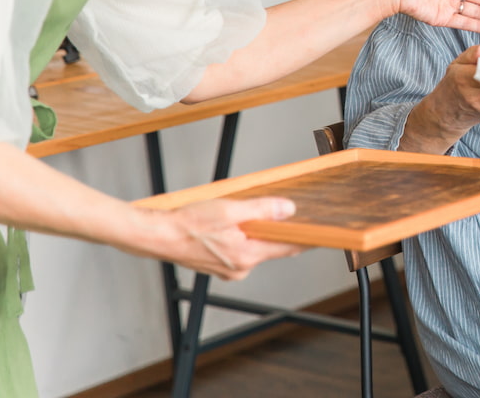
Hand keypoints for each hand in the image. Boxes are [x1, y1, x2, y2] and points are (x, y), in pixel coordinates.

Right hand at [146, 197, 304, 279]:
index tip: (322, 234)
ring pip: (254, 247)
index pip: (287, 248)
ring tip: (235, 216)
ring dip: (253, 231)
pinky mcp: (219, 266)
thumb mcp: (230, 210)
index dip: (306, 240)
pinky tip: (226, 225)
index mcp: (246, 256)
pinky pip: (240, 249)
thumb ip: (262, 210)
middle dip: (273, 229)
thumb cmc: (188, 224)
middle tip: (272, 209)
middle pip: (271, 246)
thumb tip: (288, 211)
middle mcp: (241, 268)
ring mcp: (230, 269)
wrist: (157, 236)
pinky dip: (240, 237)